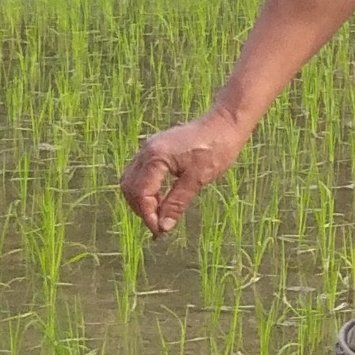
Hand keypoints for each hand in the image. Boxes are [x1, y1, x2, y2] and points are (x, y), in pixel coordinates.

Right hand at [121, 112, 245, 236]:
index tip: (159, 231)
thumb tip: (164, 226)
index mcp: (155, 158)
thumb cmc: (217, 148)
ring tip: (160, 215)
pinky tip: (162, 199)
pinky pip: (141, 173)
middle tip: (159, 225)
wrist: (225, 123)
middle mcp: (146, 151)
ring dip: (142, 200)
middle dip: (141, 209)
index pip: (140, 194)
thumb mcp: (198, 179)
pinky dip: (146, 189)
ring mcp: (149, 149)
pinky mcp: (155, 149)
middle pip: (130, 188)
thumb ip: (177, 203)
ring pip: (132, 180)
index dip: (147, 215)